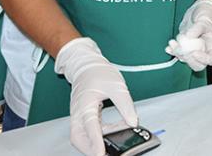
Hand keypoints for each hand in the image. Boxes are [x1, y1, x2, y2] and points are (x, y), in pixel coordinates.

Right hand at [55, 38, 137, 155]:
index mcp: (85, 104)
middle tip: (105, 154)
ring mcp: (79, 115)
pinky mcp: (83, 116)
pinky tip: (112, 132)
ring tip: (113, 144)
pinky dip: (98, 135)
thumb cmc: (98, 73)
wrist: (87, 66)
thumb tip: (133, 122)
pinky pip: (87, 130)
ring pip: (81, 136)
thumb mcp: (117, 86)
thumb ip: (125, 105)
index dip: (96, 141)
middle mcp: (79, 112)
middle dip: (90, 149)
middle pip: (78, 138)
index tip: (101, 153)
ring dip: (94, 143)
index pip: (89, 126)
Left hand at [165, 0, 211, 70]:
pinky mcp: (186, 47)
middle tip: (182, 50)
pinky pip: (179, 53)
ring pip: (187, 59)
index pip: (210, 58)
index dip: (202, 58)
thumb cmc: (206, 15)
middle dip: (188, 59)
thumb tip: (188, 36)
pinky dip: (173, 51)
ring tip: (173, 43)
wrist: (199, 10)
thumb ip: (197, 29)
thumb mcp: (204, 21)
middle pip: (198, 64)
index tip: (194, 52)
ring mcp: (195, 49)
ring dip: (178, 53)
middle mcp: (205, 50)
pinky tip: (169, 47)